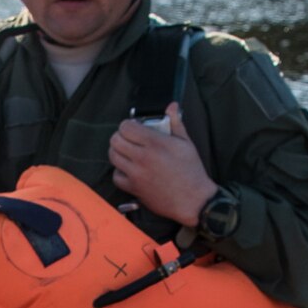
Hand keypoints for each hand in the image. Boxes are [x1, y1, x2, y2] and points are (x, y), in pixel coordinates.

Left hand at [108, 102, 216, 227]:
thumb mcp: (186, 144)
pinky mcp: (134, 188)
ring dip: (117, 152)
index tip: (133, 128)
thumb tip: (172, 106)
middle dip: (120, 137)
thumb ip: (176, 123)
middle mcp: (143, 157)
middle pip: (115, 140)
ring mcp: (137, 173)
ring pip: (113, 156)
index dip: (127, 125)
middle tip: (128, 139)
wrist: (194, 200)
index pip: (126, 127)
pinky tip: (129, 170)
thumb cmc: (192, 172)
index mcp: (155, 143)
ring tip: (127, 153)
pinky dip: (119, 172)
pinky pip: (116, 176)